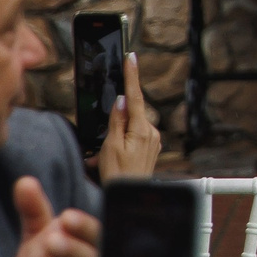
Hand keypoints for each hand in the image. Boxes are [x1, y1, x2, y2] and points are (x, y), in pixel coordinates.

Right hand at [97, 51, 160, 180]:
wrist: (129, 198)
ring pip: (131, 126)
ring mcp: (154, 140)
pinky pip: (135, 137)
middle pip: (131, 113)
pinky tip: (112, 159)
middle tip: (102, 145)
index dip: (132, 76)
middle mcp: (152, 132)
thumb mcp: (110, 147)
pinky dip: (121, 142)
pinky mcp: (152, 147)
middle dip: (115, 122)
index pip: (135, 97)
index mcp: (142, 129)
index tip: (132, 58)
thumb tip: (120, 100)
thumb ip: (116, 121)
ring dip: (116, 135)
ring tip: (104, 158)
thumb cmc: (117, 175)